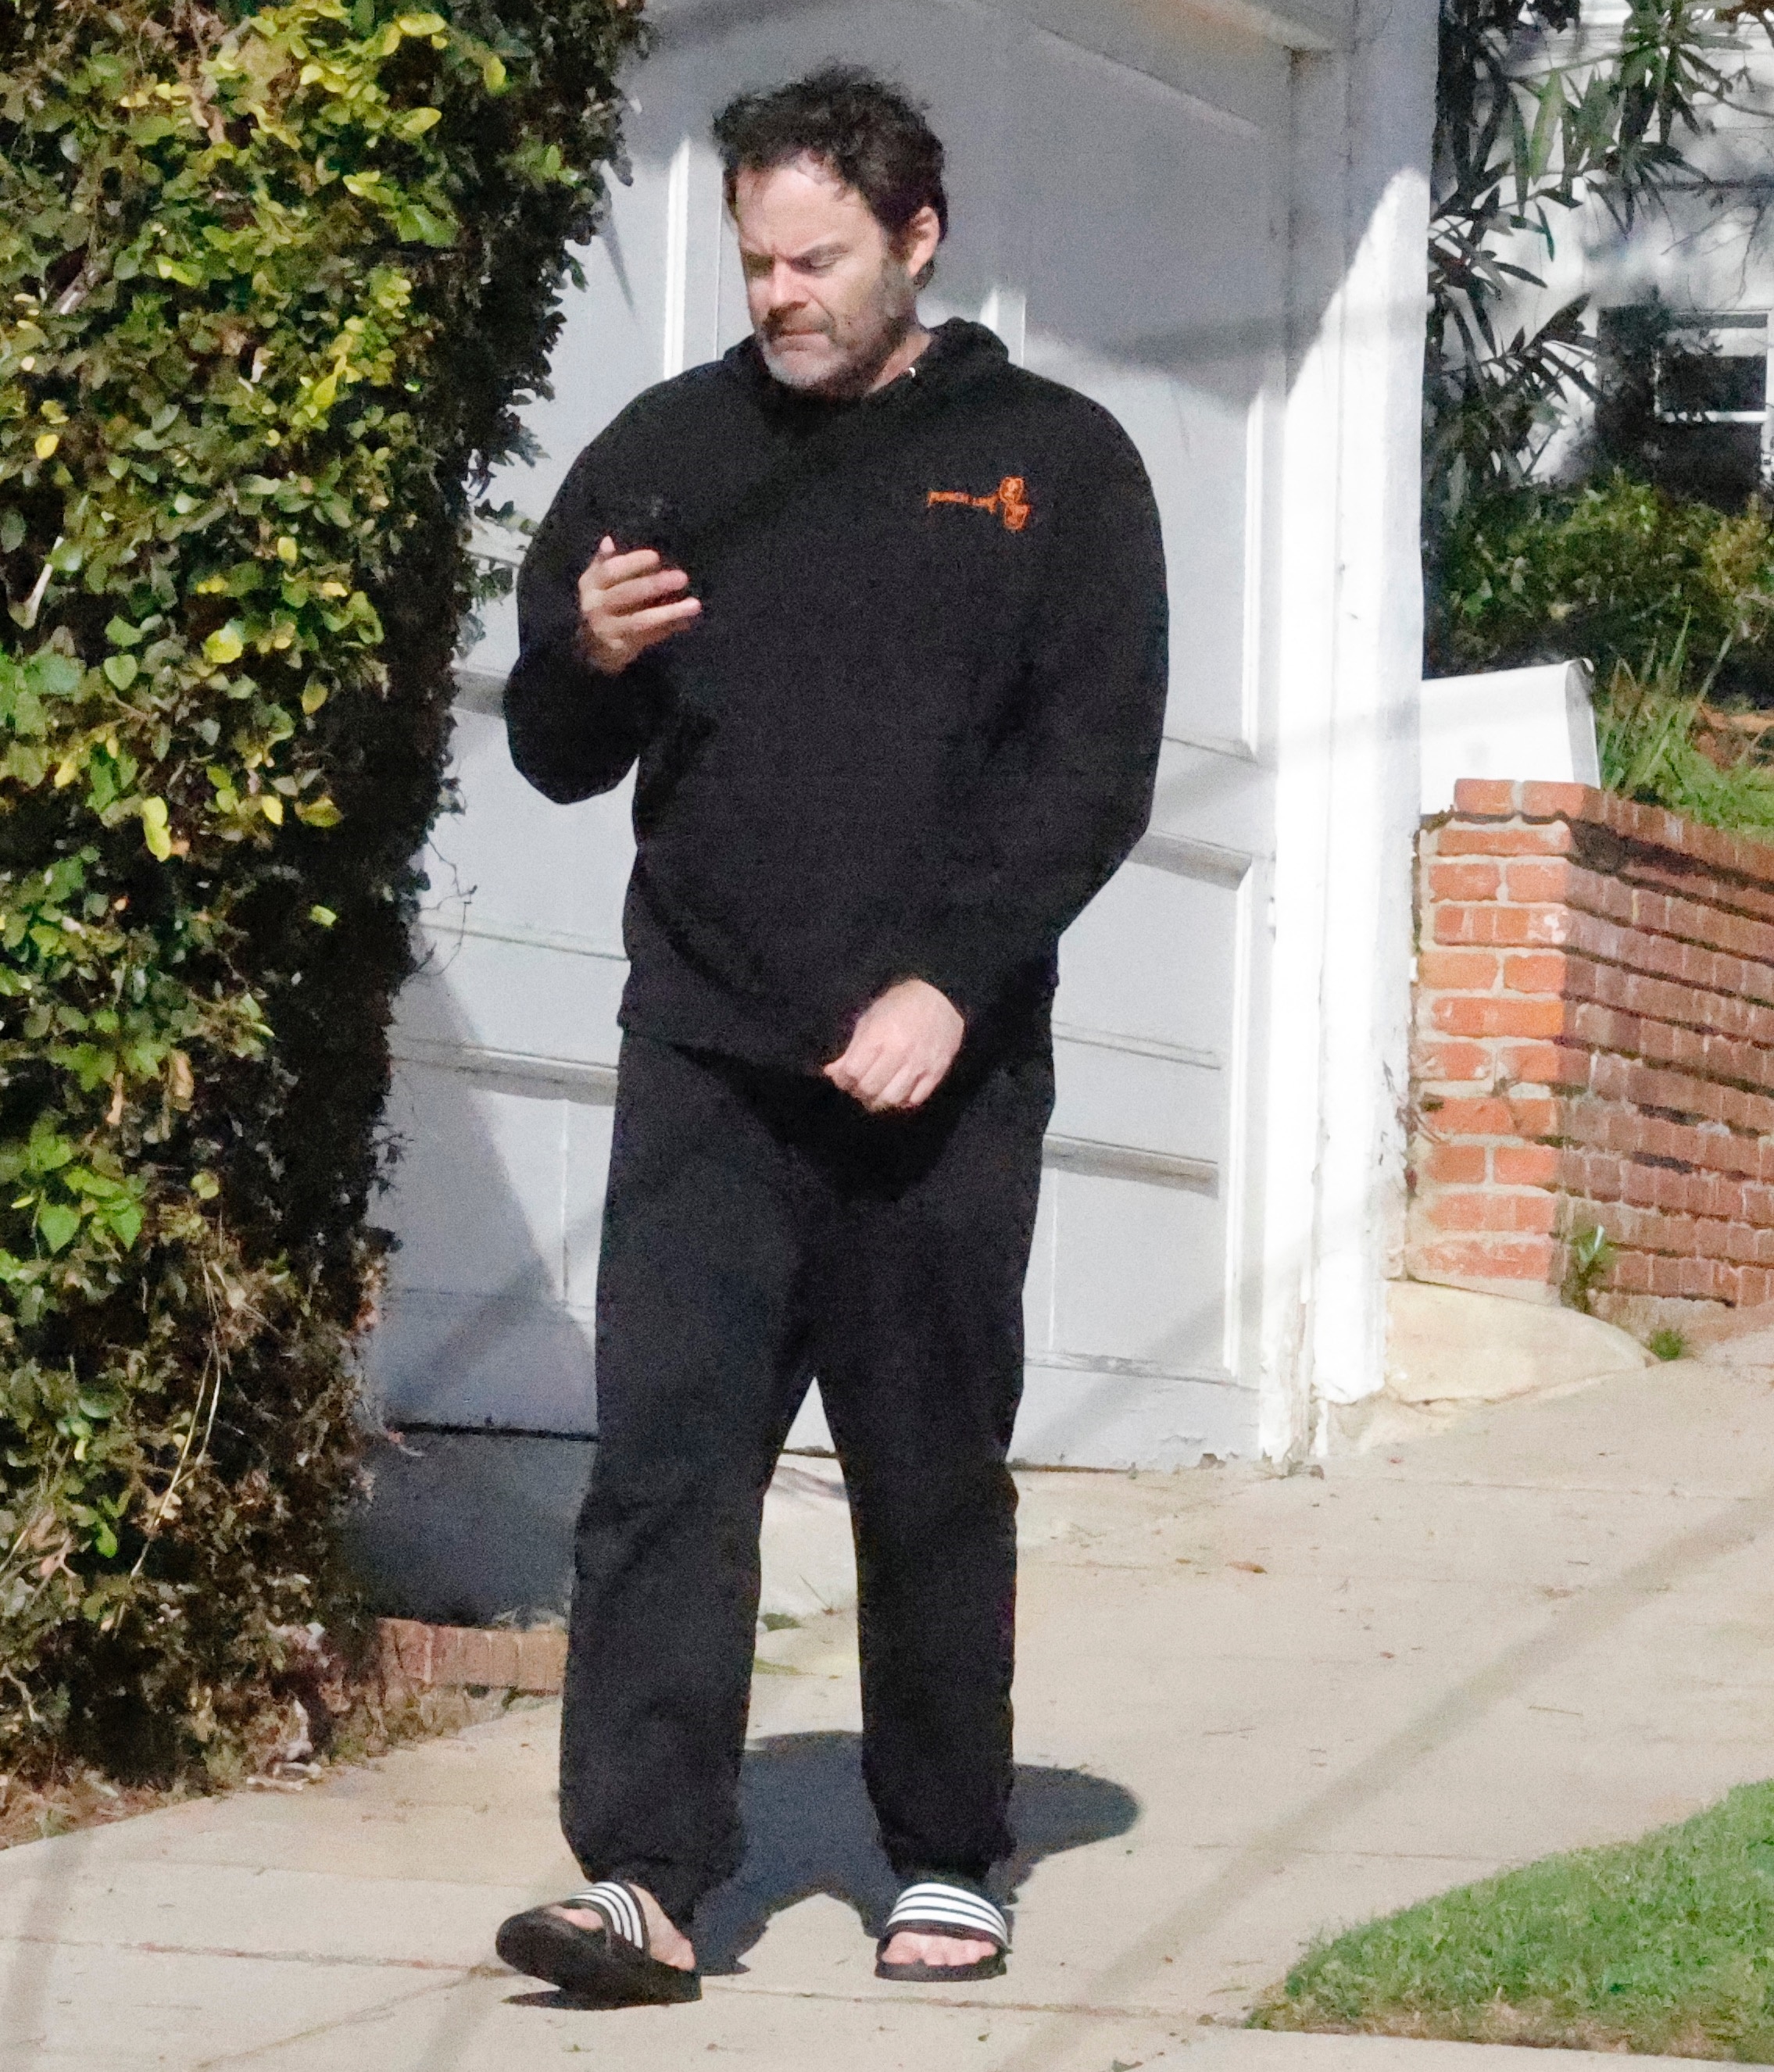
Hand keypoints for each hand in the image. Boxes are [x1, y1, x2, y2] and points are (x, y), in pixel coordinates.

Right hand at [576, 535, 700, 674]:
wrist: (590, 646)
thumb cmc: (602, 606)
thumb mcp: (597, 583)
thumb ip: (605, 562)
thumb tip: (608, 540)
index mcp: (591, 585)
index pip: (611, 570)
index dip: (633, 563)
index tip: (656, 557)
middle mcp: (596, 606)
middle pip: (628, 593)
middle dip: (655, 585)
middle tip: (683, 577)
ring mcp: (607, 629)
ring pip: (642, 620)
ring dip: (669, 612)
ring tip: (695, 605)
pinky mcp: (620, 647)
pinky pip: (648, 636)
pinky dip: (667, 629)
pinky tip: (685, 622)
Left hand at [823, 978, 963, 1112]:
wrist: (940, 999)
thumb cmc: (898, 1007)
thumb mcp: (869, 1020)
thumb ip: (851, 1049)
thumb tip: (831, 1073)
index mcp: (879, 1035)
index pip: (852, 1072)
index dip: (843, 1079)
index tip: (844, 1077)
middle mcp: (899, 1051)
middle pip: (869, 1088)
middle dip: (859, 1091)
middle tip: (860, 1086)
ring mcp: (920, 1063)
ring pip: (892, 1099)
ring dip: (880, 1100)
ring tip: (877, 1092)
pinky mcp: (937, 1072)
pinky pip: (915, 1100)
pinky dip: (903, 1101)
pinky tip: (898, 1091)